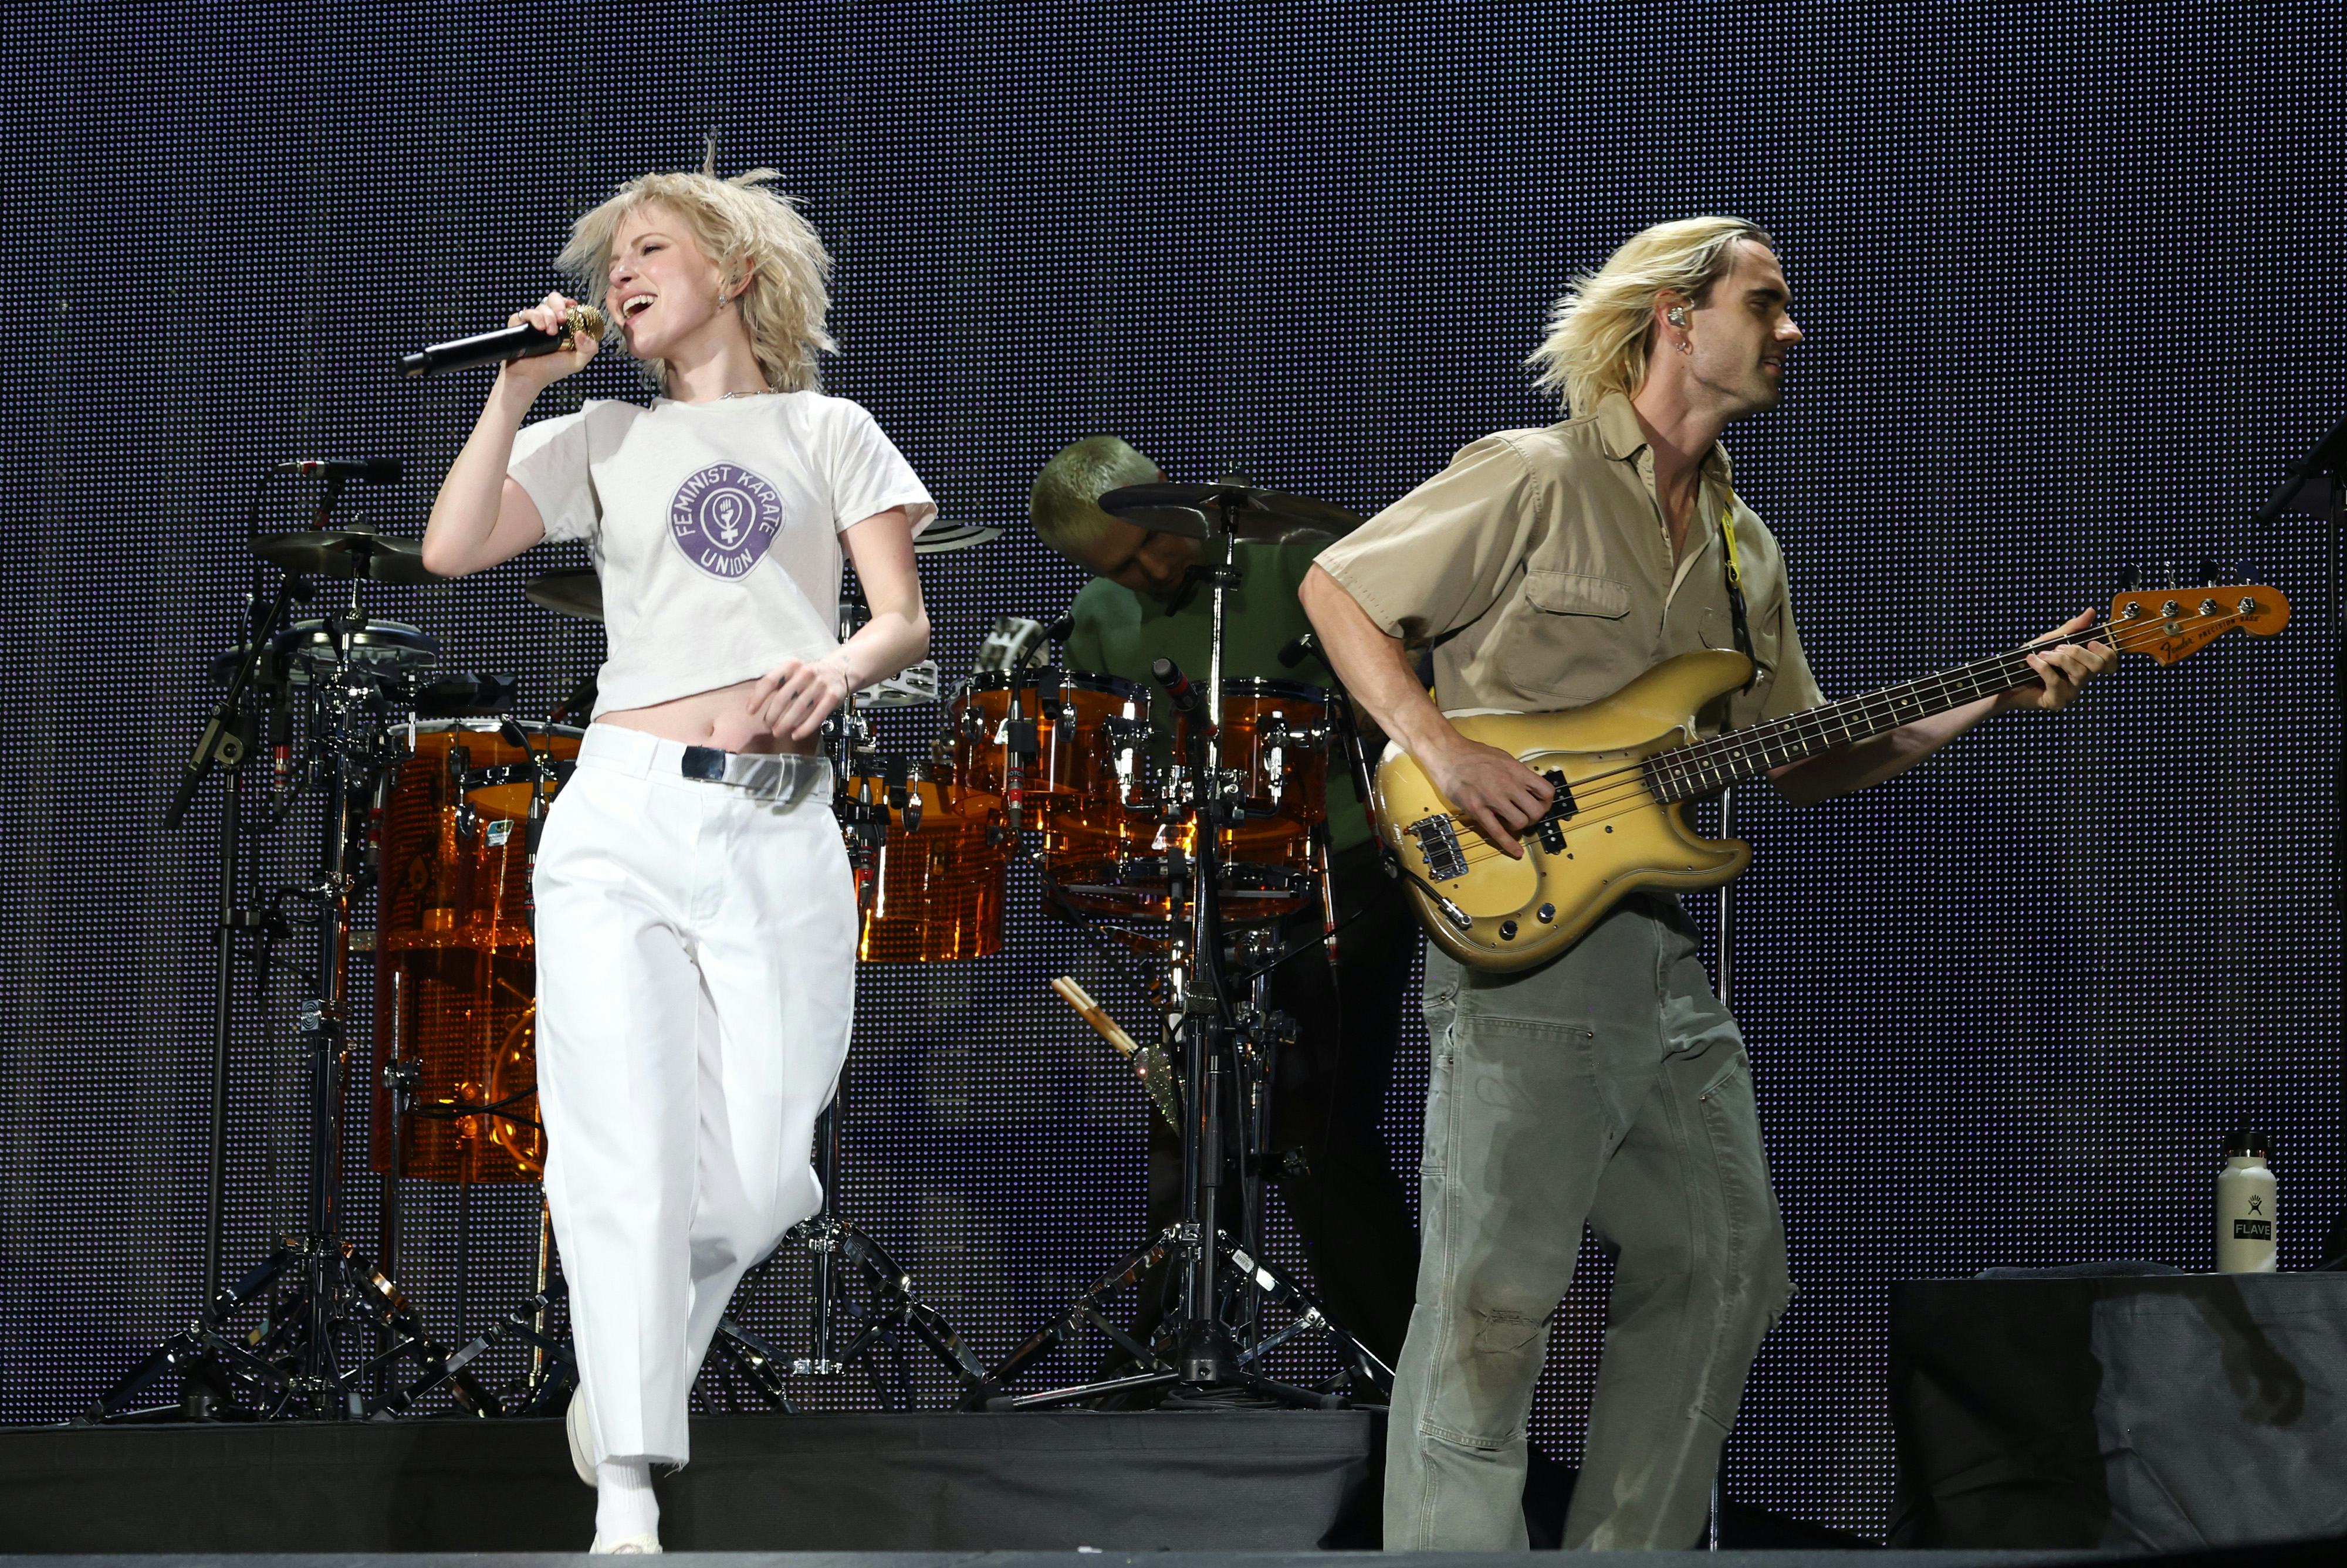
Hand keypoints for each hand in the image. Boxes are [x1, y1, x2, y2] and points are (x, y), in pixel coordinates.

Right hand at [494, 290, 599, 395]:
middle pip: (554, 299)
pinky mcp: (519, 323)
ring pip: (542, 305)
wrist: (529, 377)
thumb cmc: (552, 369)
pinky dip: (534, 317)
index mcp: (563, 326)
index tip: (573, 307)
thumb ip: (589, 349)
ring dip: (548, 316)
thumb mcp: (578, 361)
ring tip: (549, 332)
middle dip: (559, 305)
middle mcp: (549, 320)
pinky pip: (526, 312)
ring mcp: (534, 321)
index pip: (567, 305)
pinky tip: (539, 327)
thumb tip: (582, 333)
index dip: (570, 303)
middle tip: (562, 319)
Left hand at [750, 657, 853, 741]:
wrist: (839, 671)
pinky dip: (805, 728)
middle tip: (768, 726)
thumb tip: (752, 703)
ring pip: (798, 709)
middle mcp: (806, 673)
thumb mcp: (791, 673)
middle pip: (783, 698)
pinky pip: (816, 716)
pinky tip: (796, 734)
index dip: (758, 697)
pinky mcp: (832, 697)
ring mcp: (820, 685)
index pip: (770, 681)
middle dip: (772, 715)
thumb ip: (774, 685)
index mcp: (792, 666)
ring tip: (778, 732)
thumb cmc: (809, 676)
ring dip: (786, 723)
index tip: (751, 711)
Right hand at [1424, 732, 1553, 858]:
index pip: (1546, 791)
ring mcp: (1493, 799)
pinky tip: (1516, 852)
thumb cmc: (1472, 754)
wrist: (1447, 754)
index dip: (1547, 802)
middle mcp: (1508, 785)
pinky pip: (1497, 832)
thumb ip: (1516, 773)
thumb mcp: (1502, 757)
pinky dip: (1509, 844)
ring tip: (1511, 821)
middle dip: (1534, 817)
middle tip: (1527, 816)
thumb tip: (1526, 786)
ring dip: (1519, 826)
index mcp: (1516, 771)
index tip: (1541, 804)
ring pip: (1520, 822)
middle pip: (1536, 810)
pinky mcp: (1477, 810)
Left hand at [1997, 609, 2115, 712]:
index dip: (2106, 651)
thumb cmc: (2029, 660)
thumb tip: (2091, 611)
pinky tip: (2031, 661)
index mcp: (2083, 666)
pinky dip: (2042, 667)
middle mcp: (2081, 681)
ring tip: (2041, 654)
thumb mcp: (2050, 640)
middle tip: (2057, 648)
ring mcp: (2070, 693)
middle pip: (2098, 665)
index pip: (2110, 663)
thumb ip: (2071, 628)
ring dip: (2057, 658)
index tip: (2090, 641)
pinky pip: (2057, 682)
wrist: (2005, 678)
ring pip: (2079, 672)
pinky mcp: (2056, 702)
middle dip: (2077, 651)